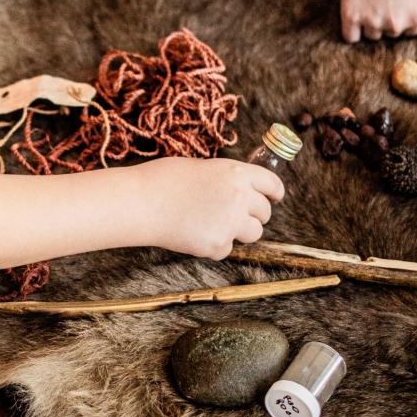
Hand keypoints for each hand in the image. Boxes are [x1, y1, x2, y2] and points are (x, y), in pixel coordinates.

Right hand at [143, 156, 284, 259]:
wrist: (142, 202)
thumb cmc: (163, 180)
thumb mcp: (202, 168)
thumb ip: (226, 180)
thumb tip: (240, 191)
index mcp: (236, 172)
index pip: (271, 183)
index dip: (275, 192)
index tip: (274, 198)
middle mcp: (240, 196)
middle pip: (264, 212)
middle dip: (253, 215)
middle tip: (232, 215)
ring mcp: (231, 222)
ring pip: (253, 233)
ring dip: (239, 231)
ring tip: (211, 224)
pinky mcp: (218, 244)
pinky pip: (227, 248)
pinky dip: (214, 245)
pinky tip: (193, 233)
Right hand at [338, 0, 416, 42]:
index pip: (412, 32)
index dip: (404, 16)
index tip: (396, 2)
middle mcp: (397, 24)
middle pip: (391, 34)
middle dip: (387, 20)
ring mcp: (373, 21)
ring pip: (371, 36)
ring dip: (368, 24)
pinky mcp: (351, 17)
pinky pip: (350, 37)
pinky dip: (351, 29)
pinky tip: (353, 11)